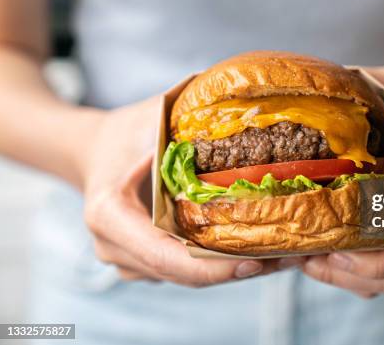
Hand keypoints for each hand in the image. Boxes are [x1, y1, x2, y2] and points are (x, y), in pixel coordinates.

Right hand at [80, 97, 300, 285]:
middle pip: (183, 273)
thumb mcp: (154, 117)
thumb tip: (251, 106)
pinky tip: (255, 248)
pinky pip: (183, 269)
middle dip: (237, 269)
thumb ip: (192, 118)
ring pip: (187, 277)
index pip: (166, 257)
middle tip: (287, 258)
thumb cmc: (127, 131)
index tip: (257, 261)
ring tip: (281, 254)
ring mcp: (125, 260)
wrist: (96, 150)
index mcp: (110, 214)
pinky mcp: (141, 263)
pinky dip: (219, 262)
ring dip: (233, 269)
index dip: (213, 266)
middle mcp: (113, 247)